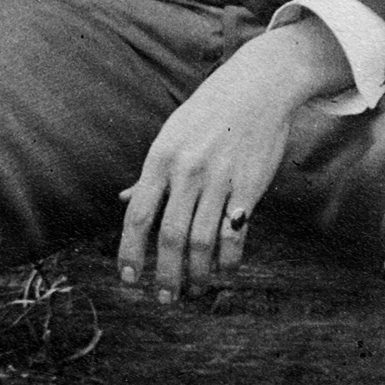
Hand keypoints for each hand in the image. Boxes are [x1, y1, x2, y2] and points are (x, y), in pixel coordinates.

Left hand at [116, 17, 348, 302]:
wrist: (259, 85)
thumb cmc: (210, 111)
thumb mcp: (172, 135)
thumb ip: (150, 173)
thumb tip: (125, 201)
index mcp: (161, 158)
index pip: (138, 216)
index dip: (130, 252)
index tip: (128, 279)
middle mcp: (187, 170)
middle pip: (170, 236)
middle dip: (165, 275)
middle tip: (164, 299)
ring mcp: (220, 178)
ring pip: (202, 241)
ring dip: (196, 274)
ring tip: (194, 290)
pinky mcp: (249, 185)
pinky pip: (235, 233)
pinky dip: (228, 259)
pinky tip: (224, 270)